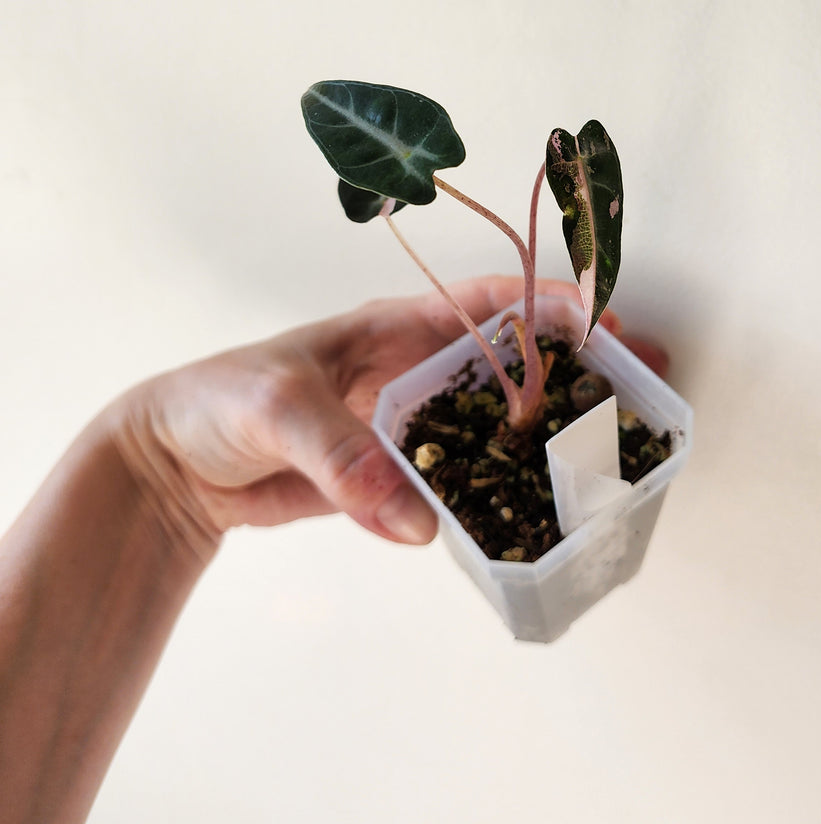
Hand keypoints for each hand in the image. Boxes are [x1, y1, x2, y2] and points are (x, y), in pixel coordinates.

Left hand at [106, 276, 668, 557]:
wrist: (173, 468)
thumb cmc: (219, 403)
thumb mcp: (278, 408)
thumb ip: (343, 456)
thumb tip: (416, 521)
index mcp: (395, 326)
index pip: (492, 302)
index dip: (553, 306)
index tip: (608, 325)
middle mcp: (414, 368)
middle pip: (515, 361)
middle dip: (579, 366)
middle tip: (644, 384)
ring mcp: (411, 424)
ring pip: (497, 423)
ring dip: (551, 432)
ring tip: (612, 450)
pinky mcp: (396, 476)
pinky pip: (463, 480)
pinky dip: (502, 489)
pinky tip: (539, 509)